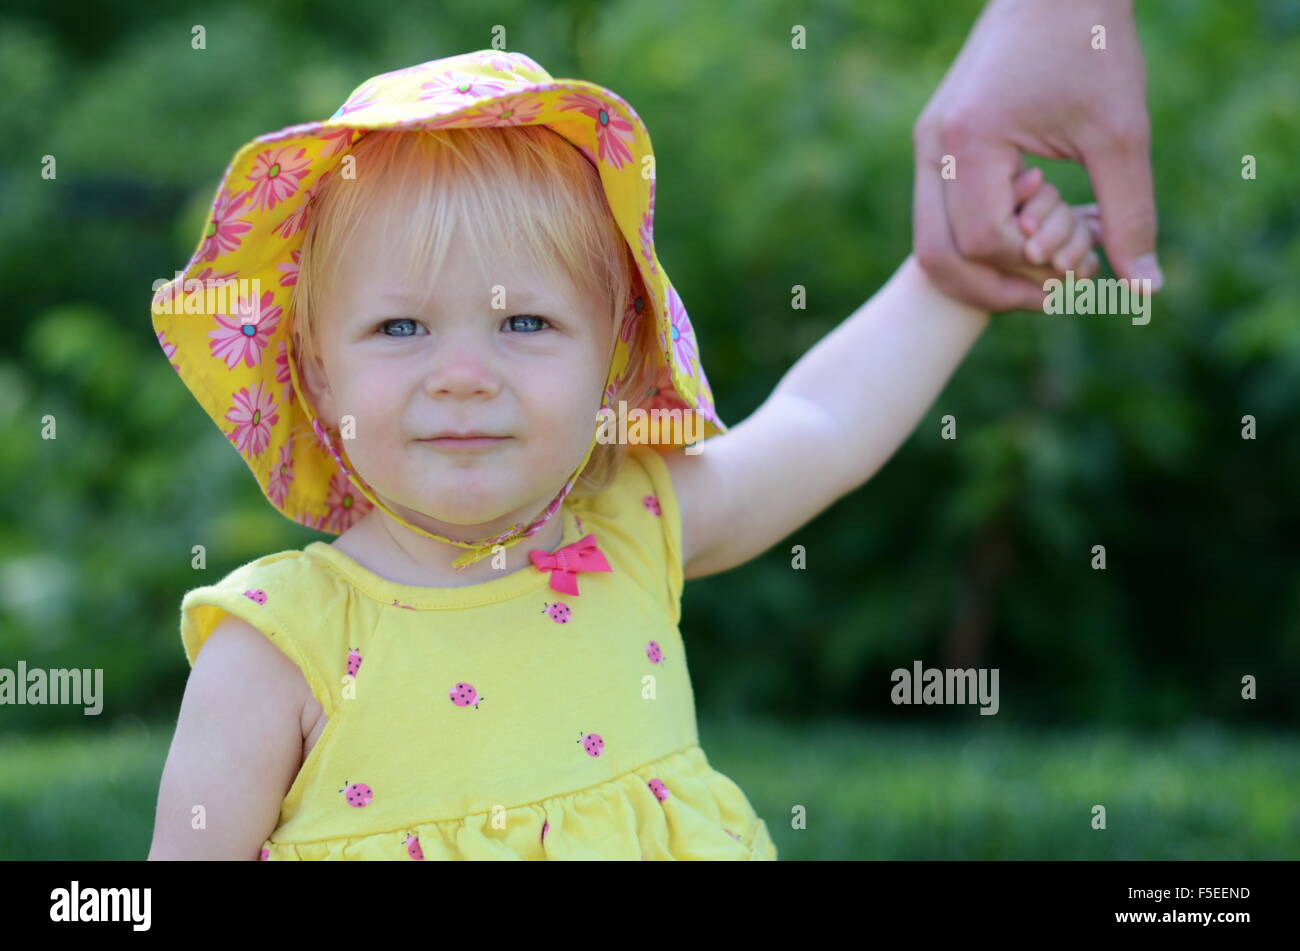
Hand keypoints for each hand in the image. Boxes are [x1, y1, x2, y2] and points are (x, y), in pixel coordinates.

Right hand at [913, 0, 1157, 311]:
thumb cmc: (1091, 47)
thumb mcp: (1120, 134)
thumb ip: (1129, 215)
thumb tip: (1144, 290)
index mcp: (970, 141)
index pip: (984, 241)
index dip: (1032, 268)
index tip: (1082, 264)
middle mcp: (933, 148)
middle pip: (939, 257)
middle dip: (996, 290)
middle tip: (1055, 293)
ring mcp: (927, 148)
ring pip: (932, 243)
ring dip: (986, 270)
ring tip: (1046, 265)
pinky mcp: (936, 146)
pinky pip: (940, 217)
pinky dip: (981, 240)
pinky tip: (1031, 231)